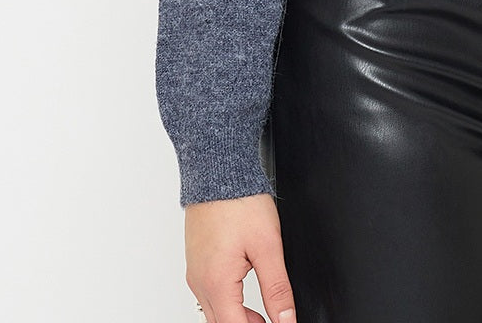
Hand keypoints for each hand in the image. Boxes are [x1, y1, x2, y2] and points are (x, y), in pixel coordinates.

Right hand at [185, 193, 296, 322]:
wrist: (219, 172)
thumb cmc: (240, 202)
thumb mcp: (268, 246)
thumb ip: (277, 288)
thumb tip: (286, 318)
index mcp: (217, 283)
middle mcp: (200, 283)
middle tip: (272, 320)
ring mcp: (195, 273)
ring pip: (214, 312)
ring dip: (237, 317)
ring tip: (262, 312)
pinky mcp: (196, 263)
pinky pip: (209, 294)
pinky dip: (227, 302)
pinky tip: (244, 293)